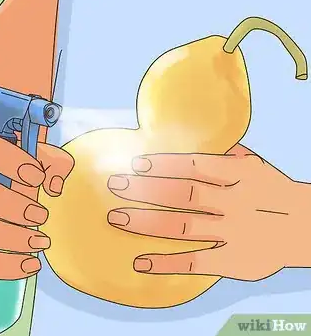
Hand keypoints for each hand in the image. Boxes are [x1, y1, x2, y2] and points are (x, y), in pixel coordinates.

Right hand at [0, 129, 73, 279]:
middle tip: (42, 217)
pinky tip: (26, 266)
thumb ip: (50, 161)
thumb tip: (54, 186)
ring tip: (39, 243)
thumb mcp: (25, 156)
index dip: (12, 162)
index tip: (38, 177)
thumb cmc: (1, 170)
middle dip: (17, 209)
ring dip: (10, 240)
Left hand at [107, 144, 310, 280]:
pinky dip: (166, 263)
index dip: (164, 165)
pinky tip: (140, 262)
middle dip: (145, 190)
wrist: (308, 228)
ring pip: (182, 226)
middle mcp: (233, 203)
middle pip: (182, 195)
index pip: (195, 166)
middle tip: (115, 185)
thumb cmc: (274, 193)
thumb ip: (225, 155)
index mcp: (240, 176)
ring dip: (146, 222)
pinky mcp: (232, 262)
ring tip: (116, 218)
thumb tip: (197, 142)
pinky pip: (194, 262)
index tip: (136, 164)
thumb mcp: (257, 167)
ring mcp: (231, 233)